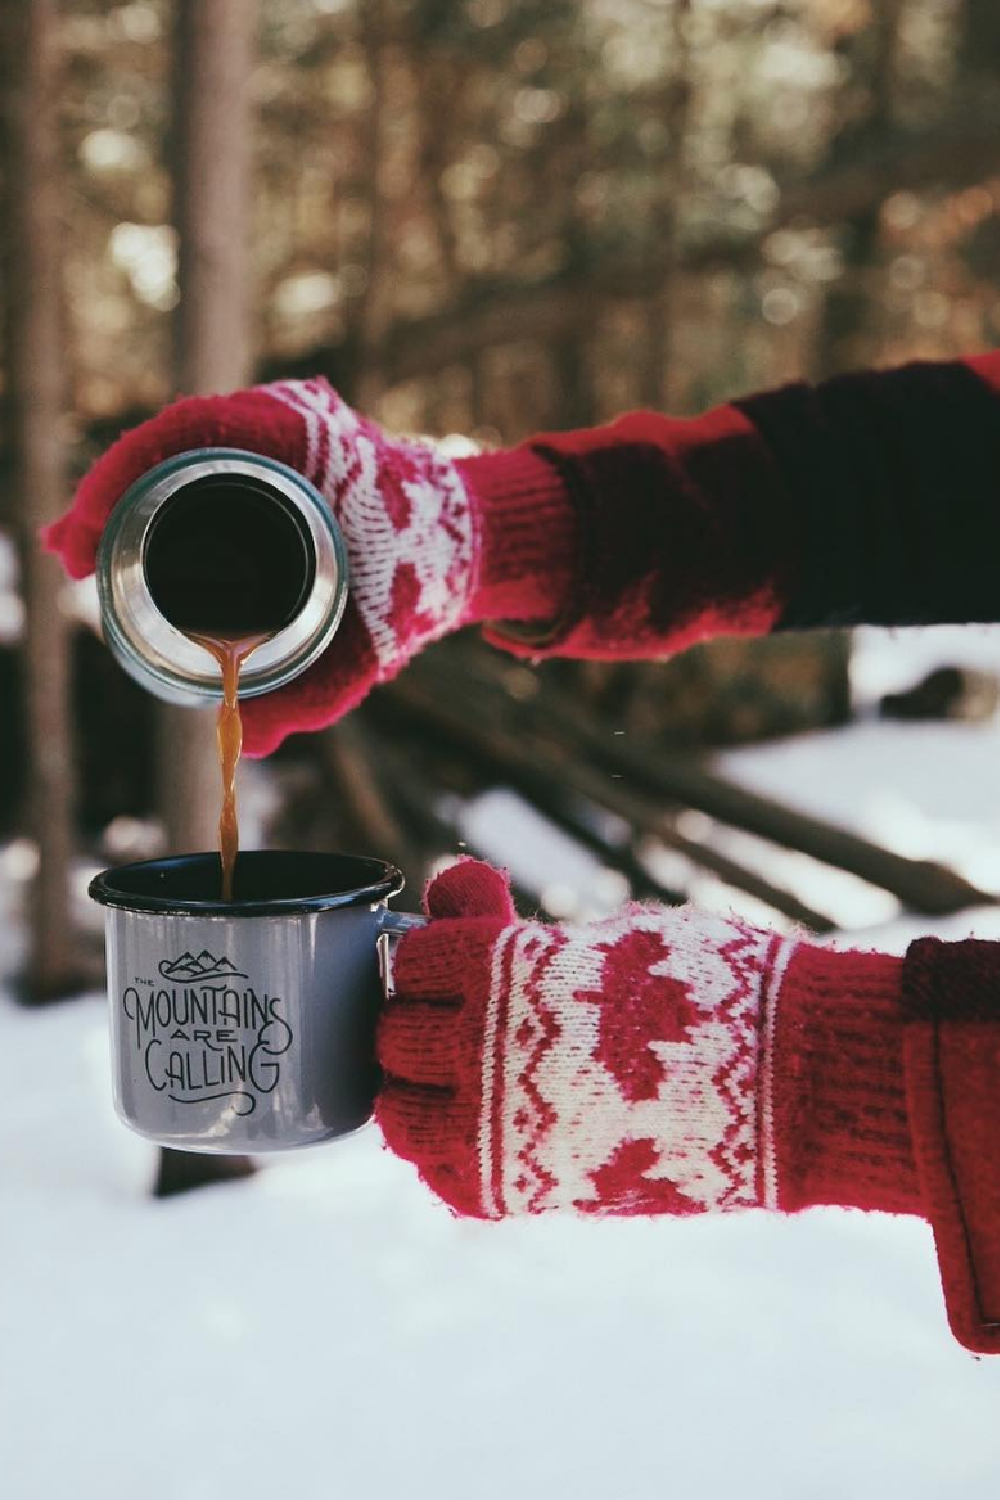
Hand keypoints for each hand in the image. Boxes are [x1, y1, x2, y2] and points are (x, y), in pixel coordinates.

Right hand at [45, 380, 571, 753]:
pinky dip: (160, 494)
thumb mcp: (374, 640)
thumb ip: (319, 695)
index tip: (81, 536)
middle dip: (108, 497)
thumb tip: (249, 747)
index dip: (119, 479)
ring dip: (127, 494)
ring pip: (183, 454)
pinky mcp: (277, 457)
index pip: (185, 434)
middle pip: (172, 445)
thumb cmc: (425, 578)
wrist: (472, 542)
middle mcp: (286, 424)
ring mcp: (280, 435)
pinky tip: (124, 533)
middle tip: (67, 555)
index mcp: (303, 442)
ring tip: (80, 549)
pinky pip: (205, 466)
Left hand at [376, 858, 798, 1218]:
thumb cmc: (710, 989)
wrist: (790, 1085)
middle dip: (422, 1020)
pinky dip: (450, 1152)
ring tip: (465, 1076)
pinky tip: (486, 1126)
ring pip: (401, 1116)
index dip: (435, 956)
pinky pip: (444, 1177)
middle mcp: (481, 1048)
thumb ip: (511, 928)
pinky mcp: (521, 1190)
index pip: (413, 959)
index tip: (461, 960)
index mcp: (502, 969)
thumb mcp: (606, 933)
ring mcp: (495, 1128)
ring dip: (421, 1090)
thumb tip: (450, 889)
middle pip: (395, 1037)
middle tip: (461, 1018)